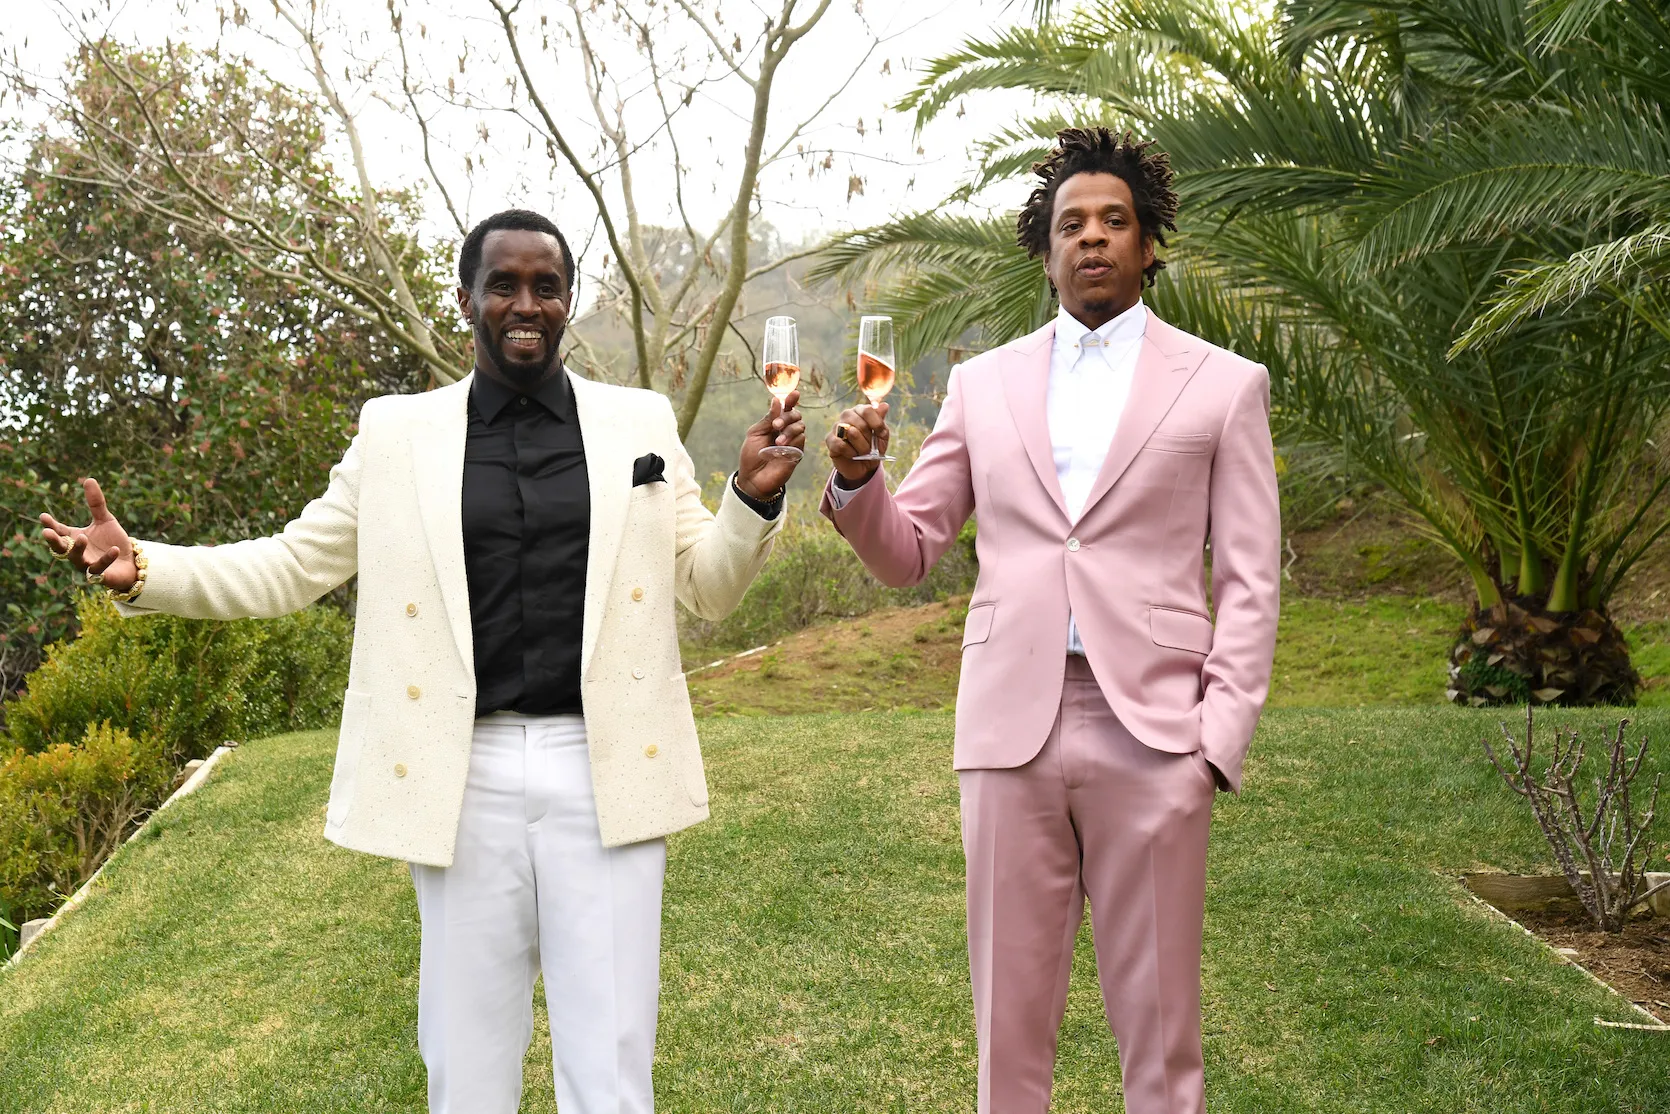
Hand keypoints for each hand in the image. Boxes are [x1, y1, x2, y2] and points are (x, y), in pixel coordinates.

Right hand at [39, 478, 137, 592]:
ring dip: (77, 549)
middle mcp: (77, 553)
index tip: (43, 516)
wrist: (130, 562)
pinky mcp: (101, 575)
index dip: (51, 525)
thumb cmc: (113, 541)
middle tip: (47, 532)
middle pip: (60, 548)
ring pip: (77, 559)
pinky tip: (114, 549)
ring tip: (81, 537)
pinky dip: (106, 559)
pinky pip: (100, 568)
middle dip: (54, 541)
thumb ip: (96, 503)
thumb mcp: (105, 520)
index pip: (59, 531)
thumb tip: (89, 479)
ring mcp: (87, 565)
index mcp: (74, 539)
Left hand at [736, 389, 805, 499]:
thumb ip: (768, 418)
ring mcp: (793, 442)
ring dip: (789, 430)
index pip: (786, 408)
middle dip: (788, 416)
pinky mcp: (797, 453)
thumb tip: (777, 401)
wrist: (753, 477)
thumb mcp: (756, 433)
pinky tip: (781, 448)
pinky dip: (792, 441)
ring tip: (777, 442)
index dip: (791, 400)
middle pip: (796, 415)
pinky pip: (801, 440)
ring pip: (800, 427)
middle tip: (776, 425)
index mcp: (775, 424)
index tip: (794, 394)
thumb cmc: (752, 455)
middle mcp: (786, 431)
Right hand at [826, 402, 889, 487]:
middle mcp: (847, 415)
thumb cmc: (873, 447)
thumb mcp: (882, 436)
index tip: (881, 434)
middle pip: (861, 424)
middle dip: (869, 440)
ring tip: (863, 452)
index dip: (877, 424)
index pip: (867, 410)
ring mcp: (836, 426)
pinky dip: (851, 453)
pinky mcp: (830, 440)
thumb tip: (884, 405)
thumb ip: (881, 421)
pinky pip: (841, 445)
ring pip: (851, 433)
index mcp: (860, 410)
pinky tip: (853, 455)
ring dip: (861, 447)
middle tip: (870, 447)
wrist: (863, 466)